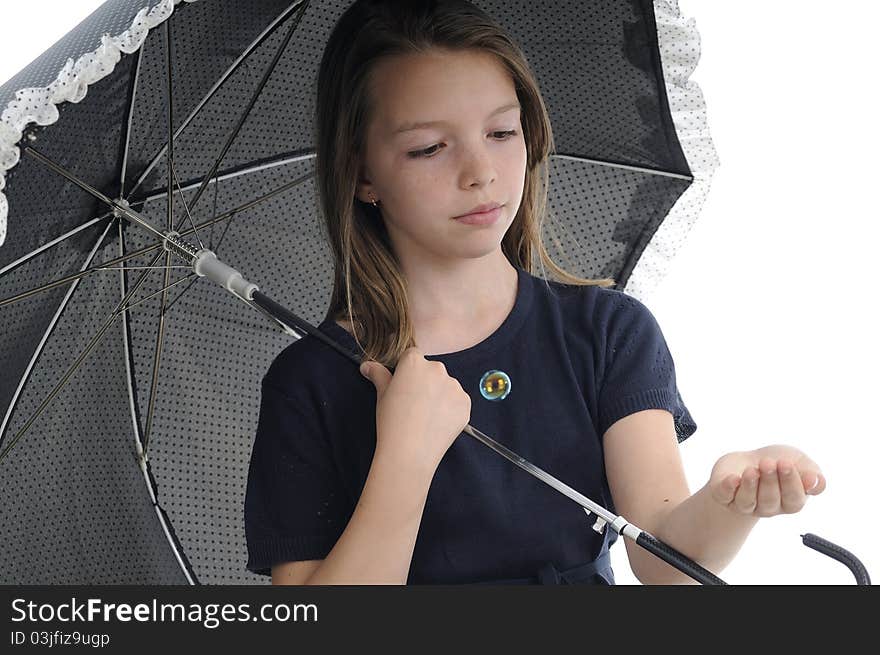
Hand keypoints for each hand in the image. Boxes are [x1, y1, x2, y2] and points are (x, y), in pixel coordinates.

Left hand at [708, 444, 825, 516]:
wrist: (748, 460)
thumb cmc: (777, 462)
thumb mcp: (800, 463)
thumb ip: (812, 474)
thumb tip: (815, 481)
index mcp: (789, 502)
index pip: (793, 499)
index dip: (790, 482)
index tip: (786, 463)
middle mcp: (767, 507)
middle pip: (770, 500)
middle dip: (769, 480)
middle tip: (768, 462)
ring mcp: (744, 503)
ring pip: (748, 501)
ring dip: (750, 485)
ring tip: (752, 470)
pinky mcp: (724, 495)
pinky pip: (725, 496)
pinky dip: (728, 487)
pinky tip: (733, 478)